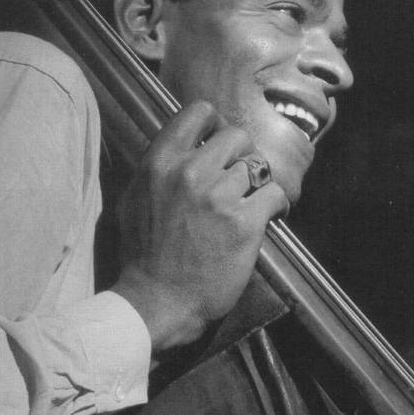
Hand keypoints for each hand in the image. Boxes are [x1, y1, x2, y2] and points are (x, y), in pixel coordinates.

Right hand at [110, 101, 288, 352]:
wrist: (156, 302)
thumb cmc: (143, 255)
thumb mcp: (136, 199)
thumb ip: (160, 168)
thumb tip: (184, 146)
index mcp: (160, 161)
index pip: (199, 112)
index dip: (216, 125)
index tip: (221, 146)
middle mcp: (189, 171)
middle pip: (237, 136)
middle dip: (243, 156)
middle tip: (241, 181)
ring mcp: (218, 196)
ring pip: (258, 166)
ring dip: (258, 185)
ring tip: (253, 204)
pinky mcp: (244, 222)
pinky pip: (276, 195)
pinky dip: (278, 206)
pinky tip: (269, 217)